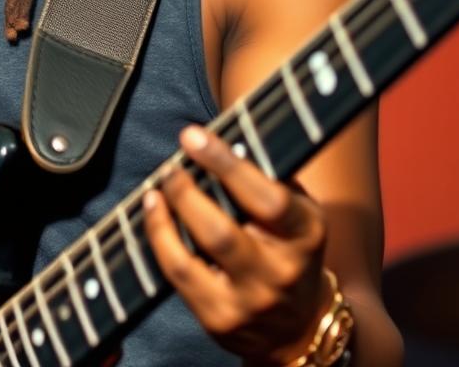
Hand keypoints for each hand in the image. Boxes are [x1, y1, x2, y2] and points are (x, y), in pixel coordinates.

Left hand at [142, 124, 330, 364]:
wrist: (299, 324)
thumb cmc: (289, 246)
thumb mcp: (297, 209)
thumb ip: (266, 175)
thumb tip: (218, 137)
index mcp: (304, 235)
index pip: (267, 199)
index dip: (225, 164)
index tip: (192, 135)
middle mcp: (279, 274)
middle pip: (221, 233)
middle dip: (186, 193)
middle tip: (171, 167)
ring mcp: (247, 302)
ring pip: (191, 258)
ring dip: (164, 216)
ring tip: (158, 188)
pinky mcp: (217, 320)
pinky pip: (176, 275)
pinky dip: (158, 237)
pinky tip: (154, 212)